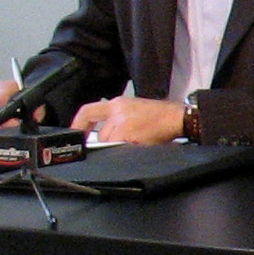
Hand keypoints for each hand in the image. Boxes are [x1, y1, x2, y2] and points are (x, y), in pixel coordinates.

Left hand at [70, 96, 186, 144]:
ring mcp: (121, 122)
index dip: (78, 124)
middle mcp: (116, 111)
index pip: (88, 111)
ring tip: (137, 142)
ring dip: (120, 147)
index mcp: (117, 103)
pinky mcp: (128, 133)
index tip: (77, 135)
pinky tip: (139, 146)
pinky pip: (119, 148)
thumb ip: (118, 120)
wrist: (176, 116)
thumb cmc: (159, 116)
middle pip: (101, 135)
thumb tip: (107, 138)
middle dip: (111, 143)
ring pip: (109, 143)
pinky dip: (126, 151)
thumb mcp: (134, 110)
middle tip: (127, 143)